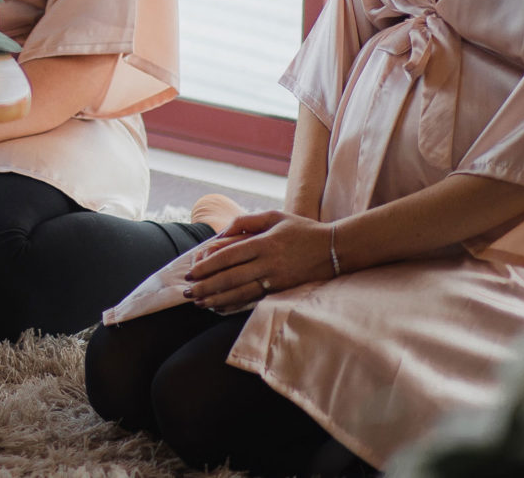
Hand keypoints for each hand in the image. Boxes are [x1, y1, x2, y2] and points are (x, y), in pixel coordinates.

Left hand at [184, 210, 337, 311]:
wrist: (335, 248)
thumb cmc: (301, 229)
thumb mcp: (274, 216)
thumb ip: (245, 221)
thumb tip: (221, 232)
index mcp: (264, 243)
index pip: (229, 257)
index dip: (207, 267)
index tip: (191, 273)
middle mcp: (269, 263)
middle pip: (231, 278)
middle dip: (207, 287)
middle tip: (187, 293)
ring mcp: (277, 279)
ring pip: (242, 293)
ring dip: (218, 299)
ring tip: (199, 303)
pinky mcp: (283, 290)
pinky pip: (255, 299)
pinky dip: (236, 305)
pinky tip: (221, 307)